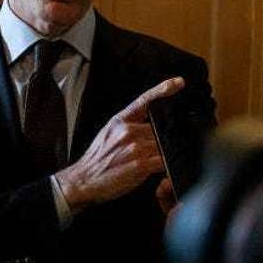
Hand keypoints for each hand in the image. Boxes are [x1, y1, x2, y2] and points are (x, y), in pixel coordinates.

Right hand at [56, 77, 183, 214]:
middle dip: (164, 140)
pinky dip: (167, 166)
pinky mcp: (140, 164)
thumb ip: (128, 126)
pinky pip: (164, 162)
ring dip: (165, 154)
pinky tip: (162, 171)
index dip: (163, 89)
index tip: (179, 83)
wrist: (83, 180)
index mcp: (120, 121)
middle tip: (156, 151)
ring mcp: (134, 147)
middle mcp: (127, 131)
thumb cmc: (97, 159)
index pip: (145, 100)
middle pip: (160, 129)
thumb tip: (149, 126)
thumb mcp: (108, 133)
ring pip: (164, 145)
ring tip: (154, 163)